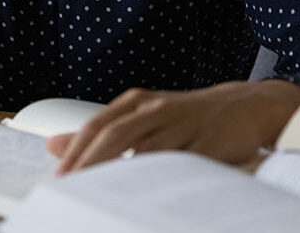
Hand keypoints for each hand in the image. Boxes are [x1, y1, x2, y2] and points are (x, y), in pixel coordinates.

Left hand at [47, 79, 299, 174]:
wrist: (245, 106)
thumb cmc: (186, 117)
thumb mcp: (142, 117)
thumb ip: (101, 132)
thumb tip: (54, 145)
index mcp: (139, 101)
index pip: (99, 125)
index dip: (77, 150)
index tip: (60, 177)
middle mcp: (159, 109)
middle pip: (118, 135)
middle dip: (92, 163)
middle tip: (73, 188)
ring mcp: (185, 125)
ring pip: (149, 151)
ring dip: (125, 175)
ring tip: (105, 198)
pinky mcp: (210, 143)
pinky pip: (184, 165)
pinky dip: (166, 180)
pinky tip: (151, 197)